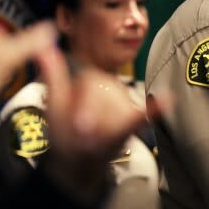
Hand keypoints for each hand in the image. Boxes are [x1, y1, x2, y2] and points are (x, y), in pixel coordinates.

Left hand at [34, 46, 170, 204]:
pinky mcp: (133, 120)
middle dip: (95, 118)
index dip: (85, 104)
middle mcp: (109, 86)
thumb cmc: (63, 134)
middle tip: (83, 137)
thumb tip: (42, 45)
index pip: (91, 83)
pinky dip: (153, 110)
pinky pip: (143, 114)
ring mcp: (123, 102)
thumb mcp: (55, 105)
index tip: (78, 125)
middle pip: (107, 96)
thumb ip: (53, 75)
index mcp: (89, 79)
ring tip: (94, 142)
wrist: (74, 162)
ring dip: (106, 130)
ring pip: (120, 111)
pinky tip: (165, 101)